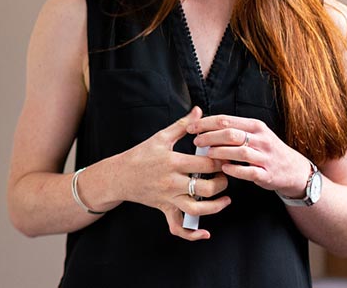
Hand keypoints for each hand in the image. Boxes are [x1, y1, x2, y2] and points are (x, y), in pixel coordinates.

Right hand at [117, 106, 230, 240]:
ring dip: (216, 207)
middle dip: (222, 182)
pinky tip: (205, 232)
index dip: (221, 161)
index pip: (206, 164)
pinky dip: (192, 234)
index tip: (228, 156)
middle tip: (226, 175)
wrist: (119, 175)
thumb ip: (182, 125)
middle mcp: (172, 182)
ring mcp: (168, 198)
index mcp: (173, 162)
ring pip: (197, 209)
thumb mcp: (160, 137)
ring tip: (225, 199)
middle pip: (206, 188)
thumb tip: (198, 111)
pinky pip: (178, 227)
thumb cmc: (140, 154)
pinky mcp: (165, 209)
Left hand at [186, 115, 312, 196]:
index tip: (192, 127)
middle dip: (209, 137)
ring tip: (207, 154)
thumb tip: (205, 125)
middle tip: (196, 141)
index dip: (206, 123)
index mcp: (255, 126)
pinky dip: (235, 169)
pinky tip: (224, 168)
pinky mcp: (267, 174)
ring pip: (239, 151)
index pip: (226, 120)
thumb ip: (234, 129)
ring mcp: (265, 156)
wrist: (293, 170)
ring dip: (220, 152)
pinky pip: (249, 171)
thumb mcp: (255, 134)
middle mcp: (261, 139)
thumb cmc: (267, 150)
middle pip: (230, 133)